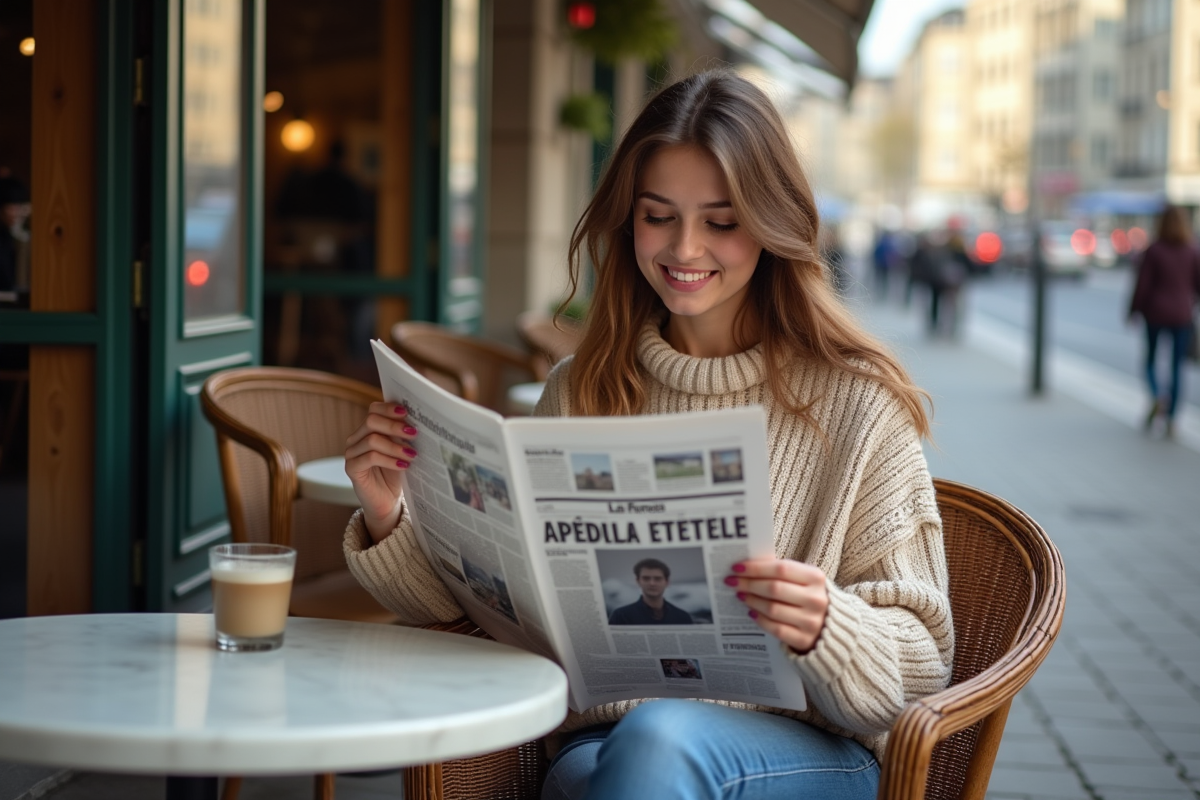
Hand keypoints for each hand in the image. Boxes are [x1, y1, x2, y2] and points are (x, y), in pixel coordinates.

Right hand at [344, 403, 418, 543]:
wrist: (387, 501)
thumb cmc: (395, 473)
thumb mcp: (401, 450)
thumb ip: (403, 435)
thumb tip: (415, 422)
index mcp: (367, 430)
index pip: (374, 410)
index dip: (389, 408)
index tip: (407, 412)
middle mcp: (356, 439)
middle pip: (371, 421)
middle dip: (394, 426)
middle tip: (413, 433)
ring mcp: (351, 453)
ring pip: (372, 440)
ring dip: (395, 446)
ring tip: (412, 454)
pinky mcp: (351, 469)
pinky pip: (370, 458)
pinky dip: (389, 460)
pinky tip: (403, 465)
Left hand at [726, 558, 828, 653]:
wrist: (834, 628)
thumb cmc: (811, 597)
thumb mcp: (805, 581)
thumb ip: (783, 573)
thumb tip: (748, 567)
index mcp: (816, 578)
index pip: (781, 569)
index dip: (756, 568)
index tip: (737, 567)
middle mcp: (816, 599)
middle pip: (774, 588)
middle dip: (748, 584)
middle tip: (732, 582)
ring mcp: (811, 621)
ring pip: (772, 608)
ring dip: (752, 601)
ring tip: (740, 595)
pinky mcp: (804, 639)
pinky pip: (775, 628)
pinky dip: (760, 619)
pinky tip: (751, 612)